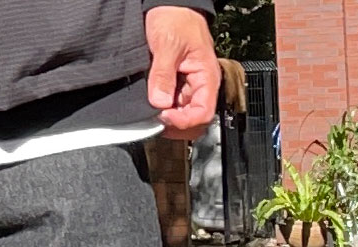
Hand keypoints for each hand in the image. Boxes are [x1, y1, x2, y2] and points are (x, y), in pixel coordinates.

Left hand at [146, 6, 220, 140]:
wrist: (168, 7)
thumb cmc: (176, 18)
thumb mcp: (168, 44)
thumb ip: (163, 74)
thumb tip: (160, 102)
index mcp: (207, 77)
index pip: (203, 113)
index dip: (183, 121)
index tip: (163, 117)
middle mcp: (200, 86)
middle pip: (193, 122)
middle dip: (175, 125)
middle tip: (154, 120)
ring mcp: (187, 89)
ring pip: (181, 118)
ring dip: (166, 120)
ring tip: (151, 113)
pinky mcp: (175, 89)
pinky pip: (171, 109)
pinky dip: (160, 112)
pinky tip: (150, 106)